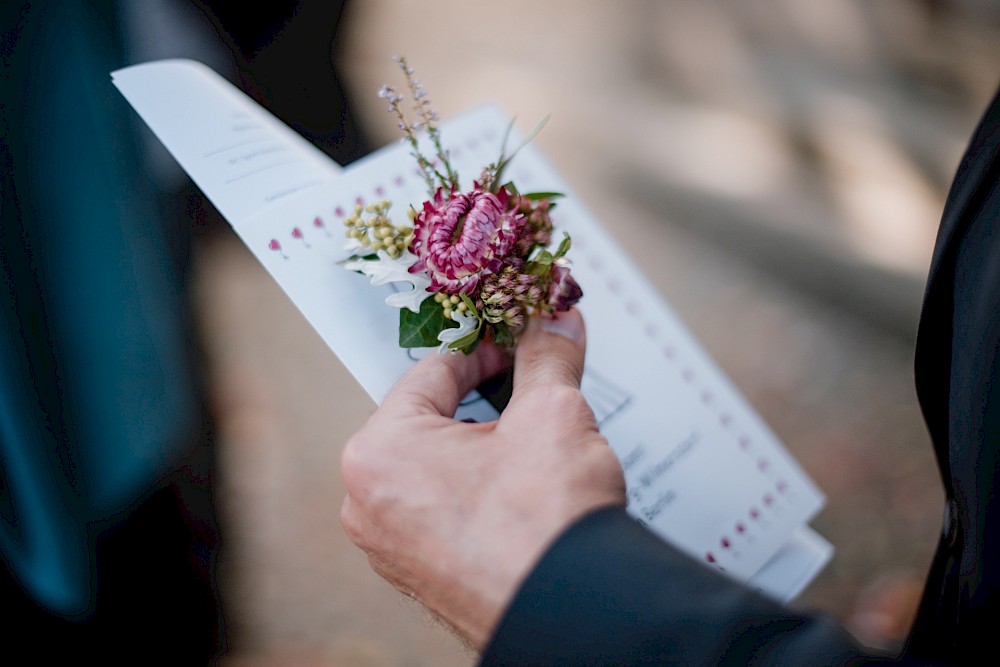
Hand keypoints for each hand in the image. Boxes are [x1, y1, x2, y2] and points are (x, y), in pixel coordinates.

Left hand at [340, 309, 625, 648]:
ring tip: (536, 446)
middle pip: (432, 421)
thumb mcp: (552, 414)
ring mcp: (393, 547)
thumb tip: (555, 320)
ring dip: (485, 448)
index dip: (485, 350)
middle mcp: (369, 501)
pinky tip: (525, 493)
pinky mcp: (424, 577)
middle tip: (531, 391)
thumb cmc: (543, 524)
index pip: (432, 371)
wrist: (575, 614)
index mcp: (378, 452)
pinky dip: (481, 493)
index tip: (518, 343)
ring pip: (440, 468)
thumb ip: (547, 356)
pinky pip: (446, 512)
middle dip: (486, 402)